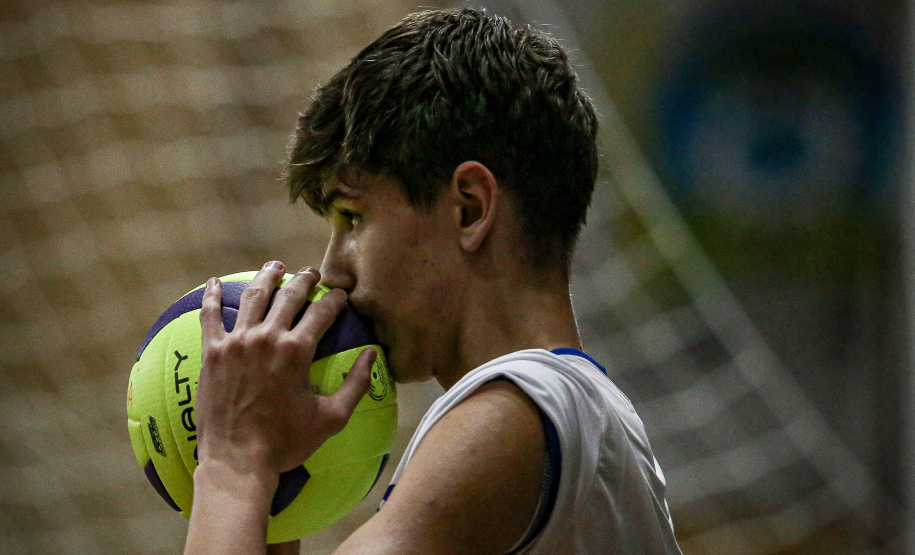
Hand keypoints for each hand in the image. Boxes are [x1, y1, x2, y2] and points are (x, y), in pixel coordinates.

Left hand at [195, 261, 374, 479]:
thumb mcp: (333, 417)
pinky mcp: (212, 352)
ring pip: (253, 296)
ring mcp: (236, 342)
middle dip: (305, 280)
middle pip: (289, 295)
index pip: (322, 312)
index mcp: (297, 350)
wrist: (237, 461)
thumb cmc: (287, 442)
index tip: (341, 296)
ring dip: (267, 277)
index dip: (335, 300)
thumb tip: (371, 355)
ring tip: (276, 267)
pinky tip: (212, 282)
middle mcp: (267, 337)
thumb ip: (356, 383)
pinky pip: (209, 316)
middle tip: (313, 273)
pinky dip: (210, 296)